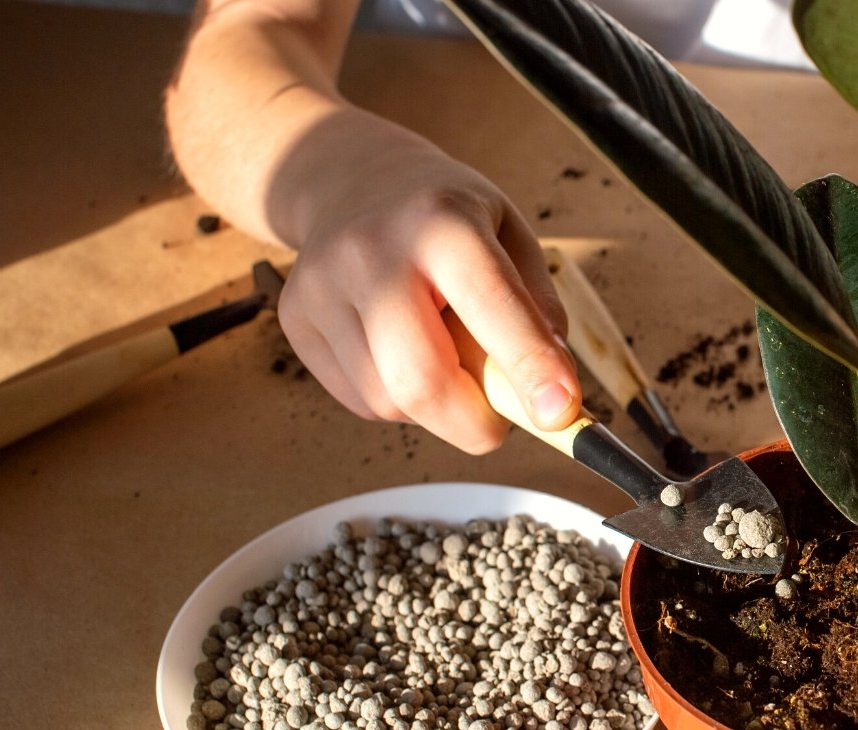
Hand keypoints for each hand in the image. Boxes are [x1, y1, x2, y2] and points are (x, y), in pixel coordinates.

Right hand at [277, 129, 579, 453]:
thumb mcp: (510, 237)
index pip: (490, 305)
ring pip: (389, 400)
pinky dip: (397, 398)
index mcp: (443, 220)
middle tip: (499, 422)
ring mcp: (323, 286)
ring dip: (435, 406)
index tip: (562, 414)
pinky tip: (400, 349)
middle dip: (474, 423)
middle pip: (421, 379)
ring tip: (441, 351)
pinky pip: (360, 400)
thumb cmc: (446, 217)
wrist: (351, 178)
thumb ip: (537, 311)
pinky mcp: (296, 320)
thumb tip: (551, 395)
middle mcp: (373, 250)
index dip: (529, 366)